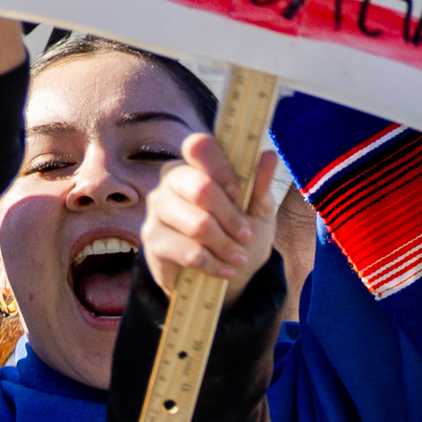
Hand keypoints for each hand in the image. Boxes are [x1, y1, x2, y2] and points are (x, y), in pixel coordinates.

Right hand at [142, 135, 282, 299]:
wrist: (222, 274)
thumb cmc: (238, 233)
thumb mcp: (257, 210)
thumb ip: (260, 185)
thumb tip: (269, 156)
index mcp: (196, 164)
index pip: (200, 147)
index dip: (221, 170)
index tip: (237, 194)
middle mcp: (171, 180)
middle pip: (201, 188)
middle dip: (230, 217)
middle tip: (245, 235)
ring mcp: (158, 208)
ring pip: (197, 224)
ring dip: (225, 245)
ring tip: (238, 257)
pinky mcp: (152, 238)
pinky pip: (189, 252)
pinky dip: (214, 264)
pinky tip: (224, 270)